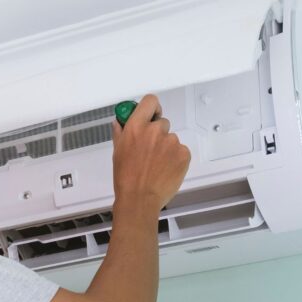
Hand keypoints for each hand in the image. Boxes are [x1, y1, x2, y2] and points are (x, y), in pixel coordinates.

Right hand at [111, 95, 190, 216]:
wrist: (139, 199)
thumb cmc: (126, 179)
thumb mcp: (117, 152)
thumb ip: (121, 133)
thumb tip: (120, 122)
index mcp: (136, 127)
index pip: (150, 101)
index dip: (151, 108)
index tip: (151, 115)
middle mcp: (155, 131)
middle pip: (162, 122)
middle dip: (157, 134)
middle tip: (150, 151)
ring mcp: (171, 142)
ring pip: (171, 139)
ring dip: (166, 148)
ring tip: (156, 165)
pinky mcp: (183, 154)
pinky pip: (181, 150)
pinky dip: (175, 158)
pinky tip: (165, 169)